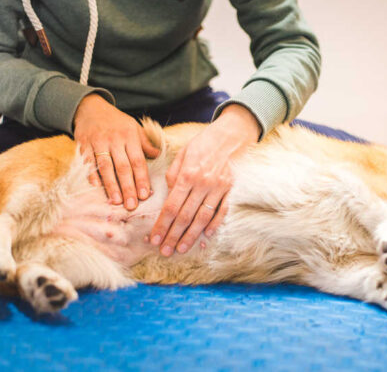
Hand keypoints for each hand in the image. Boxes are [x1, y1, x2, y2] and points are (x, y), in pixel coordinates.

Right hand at [74, 94, 159, 209]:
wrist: (90, 107)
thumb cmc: (116, 122)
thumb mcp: (134, 127)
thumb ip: (145, 143)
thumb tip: (157, 156)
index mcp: (130, 136)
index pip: (138, 161)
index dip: (142, 179)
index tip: (145, 195)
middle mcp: (115, 139)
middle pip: (123, 167)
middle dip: (128, 188)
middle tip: (131, 205)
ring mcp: (98, 142)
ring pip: (106, 167)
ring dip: (111, 185)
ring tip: (116, 201)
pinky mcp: (83, 144)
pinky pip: (88, 162)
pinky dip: (92, 175)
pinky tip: (96, 188)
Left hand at [149, 104, 260, 255]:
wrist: (231, 135)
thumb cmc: (204, 143)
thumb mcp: (183, 154)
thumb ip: (174, 175)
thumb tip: (169, 195)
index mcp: (187, 175)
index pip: (171, 206)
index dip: (162, 225)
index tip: (155, 239)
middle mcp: (203, 184)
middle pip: (185, 216)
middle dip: (173, 236)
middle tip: (165, 251)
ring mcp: (219, 188)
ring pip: (203, 218)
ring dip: (191, 236)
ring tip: (182, 249)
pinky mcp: (231, 190)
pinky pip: (222, 212)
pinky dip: (214, 225)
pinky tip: (205, 236)